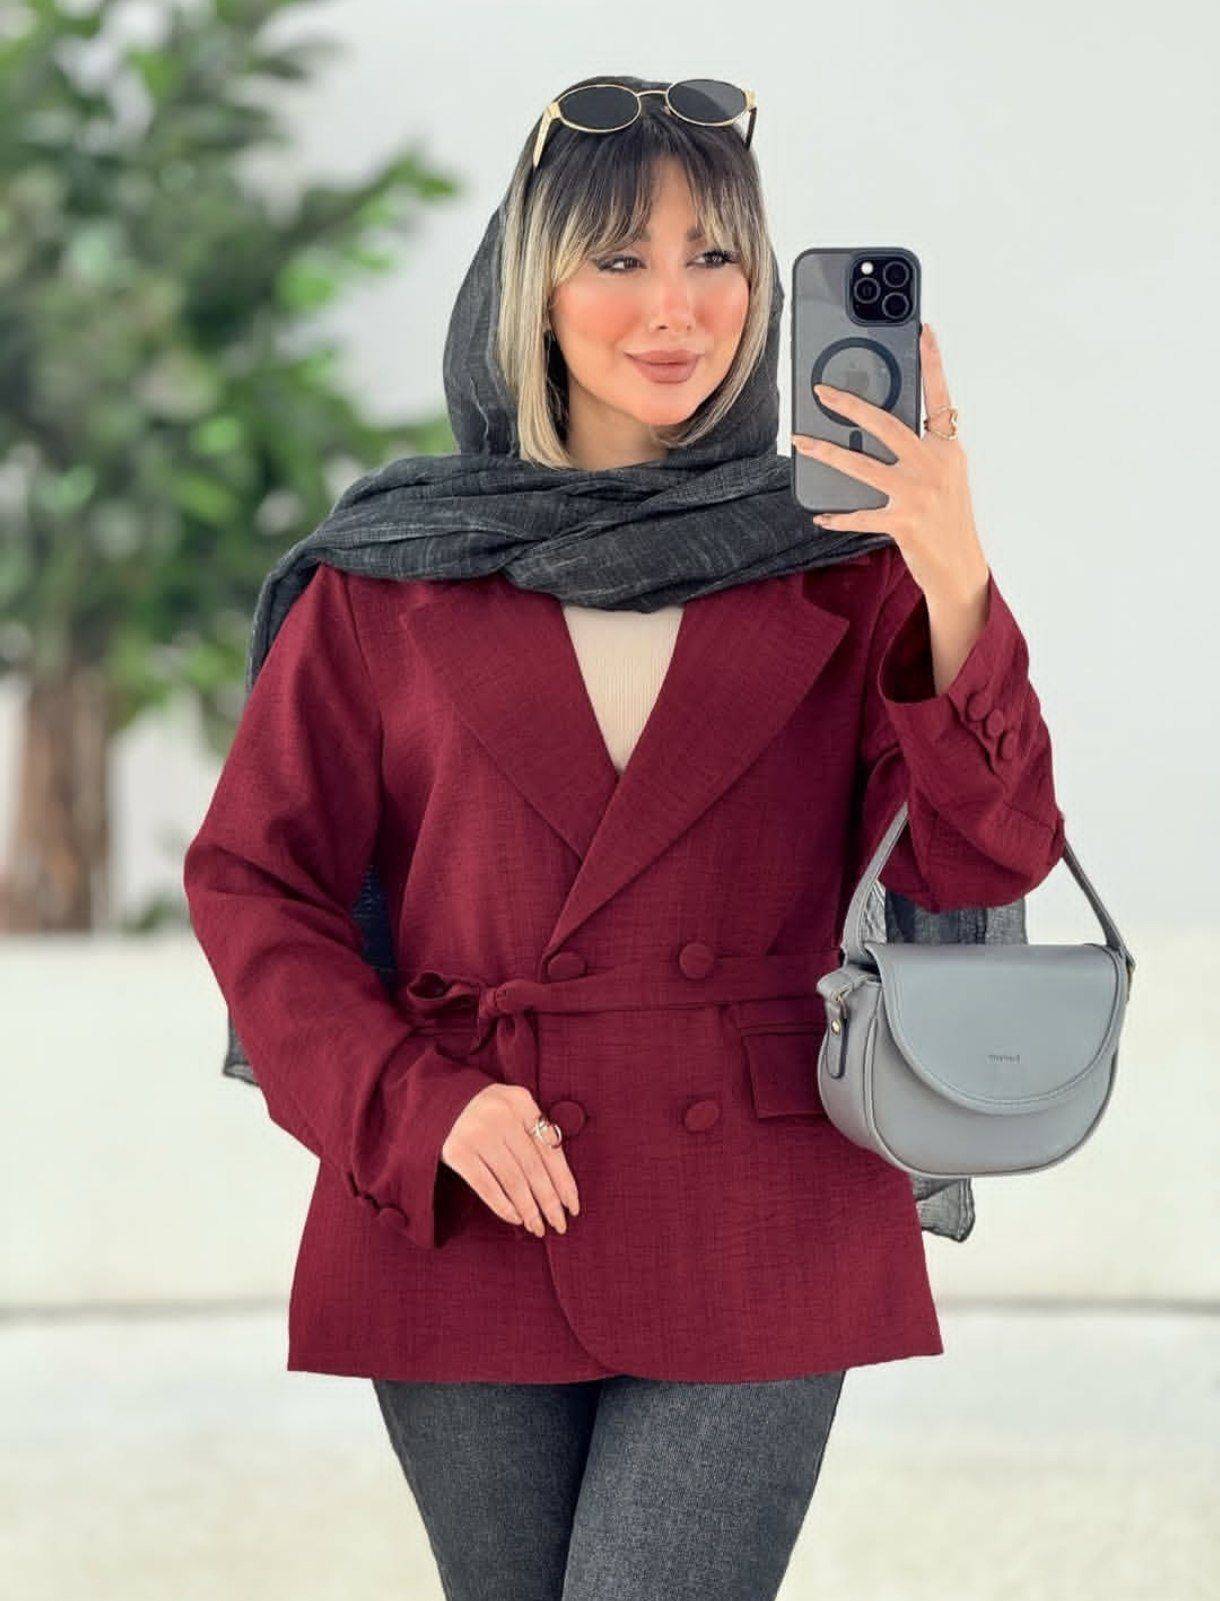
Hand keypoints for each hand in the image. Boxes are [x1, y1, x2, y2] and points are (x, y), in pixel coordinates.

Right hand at [441, 1082, 579, 1235]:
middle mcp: (500, 1114)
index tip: (573, 1206)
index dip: (564, 1181)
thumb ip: (537, 1132)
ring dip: (528, 1209)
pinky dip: (504, 1206)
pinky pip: (487, 1186)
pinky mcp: (456, 1152)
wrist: (440, 1101)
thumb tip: (562, 1184)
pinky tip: (516, 1218)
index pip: (550, 1148)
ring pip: (512, 1180)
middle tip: (559, 1225)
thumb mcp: (514, 1109)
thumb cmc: (489, 1112)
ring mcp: (476, 1132)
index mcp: (520, 1101)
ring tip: (537, 1227)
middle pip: (533, 1167)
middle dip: (549, 1201)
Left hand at [792, 322, 989, 604]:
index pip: (940, 398)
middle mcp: (934, 466)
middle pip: (886, 425)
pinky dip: (838, 516)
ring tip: (800, 441)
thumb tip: (878, 430)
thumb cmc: (947, 518)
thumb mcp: (944, 476)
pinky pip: (860, 515)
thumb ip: (921, 450)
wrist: (960, 568)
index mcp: (948, 449)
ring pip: (861, 466)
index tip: (923, 329)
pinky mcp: (904, 522)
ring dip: (825, 453)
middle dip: (850, 405)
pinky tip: (820, 514)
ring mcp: (919, 494)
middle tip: (821, 392)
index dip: (932, 363)